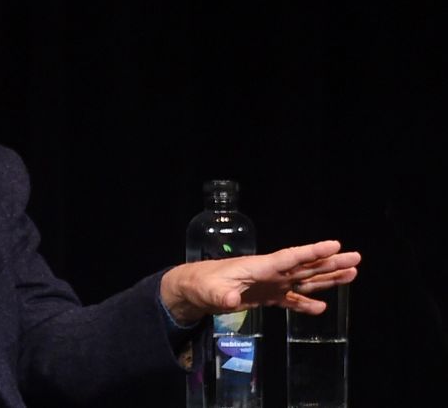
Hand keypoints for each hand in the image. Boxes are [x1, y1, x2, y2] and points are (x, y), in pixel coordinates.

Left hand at [161, 240, 360, 325]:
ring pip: (304, 280)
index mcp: (259, 266)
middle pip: (305, 266)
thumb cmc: (202, 284)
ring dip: (326, 279)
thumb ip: (222, 294)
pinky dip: (306, 303)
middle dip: (330, 263)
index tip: (335, 244)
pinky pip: (291, 299)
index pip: (290, 257)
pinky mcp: (266, 296)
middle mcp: (269, 272)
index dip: (312, 252)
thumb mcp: (210, 291)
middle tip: (356, 258)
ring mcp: (270, 284)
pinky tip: (321, 307)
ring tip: (351, 274)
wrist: (194, 290)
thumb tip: (232, 299)